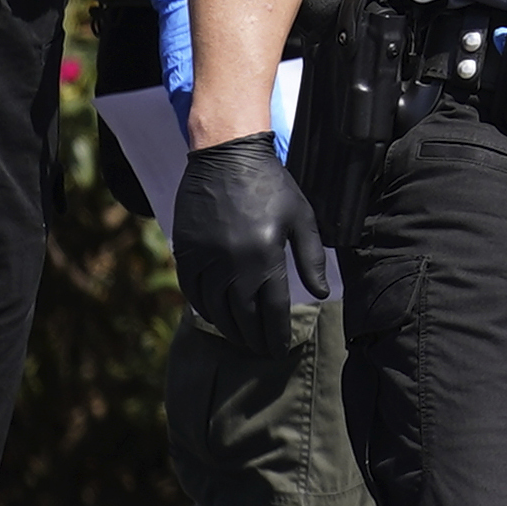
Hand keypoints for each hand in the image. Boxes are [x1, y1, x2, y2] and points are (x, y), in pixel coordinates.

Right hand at [173, 132, 329, 337]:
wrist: (227, 154)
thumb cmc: (270, 185)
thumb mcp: (300, 218)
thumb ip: (311, 258)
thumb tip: (320, 295)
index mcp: (265, 258)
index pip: (271, 311)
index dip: (276, 335)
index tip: (278, 350)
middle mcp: (233, 264)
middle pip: (243, 316)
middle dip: (254, 339)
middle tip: (261, 351)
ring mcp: (206, 259)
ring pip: (216, 309)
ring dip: (229, 328)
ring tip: (240, 338)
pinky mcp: (186, 251)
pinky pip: (192, 291)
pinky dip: (203, 308)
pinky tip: (214, 315)